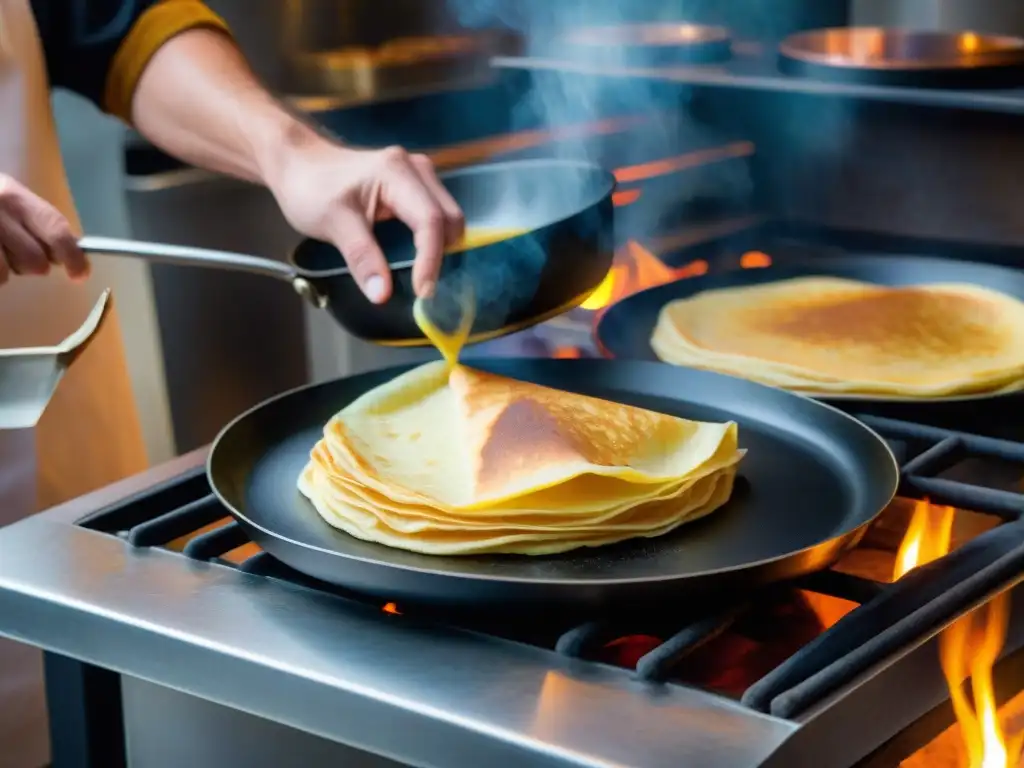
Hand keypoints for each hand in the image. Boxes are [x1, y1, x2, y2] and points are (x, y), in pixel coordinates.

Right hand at [0, 174, 89, 283]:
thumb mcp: (10, 201)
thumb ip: (39, 225)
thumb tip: (69, 258)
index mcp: (15, 196)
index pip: (56, 230)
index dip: (73, 257)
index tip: (79, 274)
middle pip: (35, 261)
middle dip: (31, 264)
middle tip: (14, 251)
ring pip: (5, 274)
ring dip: (4, 270)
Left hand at [265, 138, 463, 303]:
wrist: (298, 164)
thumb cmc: (311, 185)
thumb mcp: (333, 222)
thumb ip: (361, 257)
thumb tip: (382, 294)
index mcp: (397, 172)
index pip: (430, 221)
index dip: (430, 260)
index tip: (422, 291)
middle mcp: (415, 170)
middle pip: (449, 219)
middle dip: (441, 255)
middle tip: (422, 286)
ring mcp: (418, 178)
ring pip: (448, 219)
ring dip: (439, 249)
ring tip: (418, 274)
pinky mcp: (415, 189)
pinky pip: (437, 218)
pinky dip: (431, 242)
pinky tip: (414, 259)